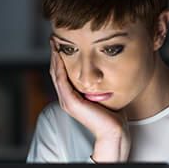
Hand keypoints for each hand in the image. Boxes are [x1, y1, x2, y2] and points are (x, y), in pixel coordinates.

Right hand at [49, 40, 130, 161]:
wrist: (114, 130)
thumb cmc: (113, 115)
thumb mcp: (104, 94)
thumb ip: (99, 84)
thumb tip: (104, 69)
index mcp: (72, 97)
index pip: (62, 73)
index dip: (60, 57)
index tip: (62, 41)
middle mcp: (66, 98)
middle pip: (56, 71)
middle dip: (54, 53)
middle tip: (54, 36)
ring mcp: (67, 101)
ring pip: (56, 73)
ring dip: (54, 56)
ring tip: (54, 41)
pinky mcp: (70, 102)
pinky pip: (61, 79)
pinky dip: (59, 65)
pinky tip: (59, 53)